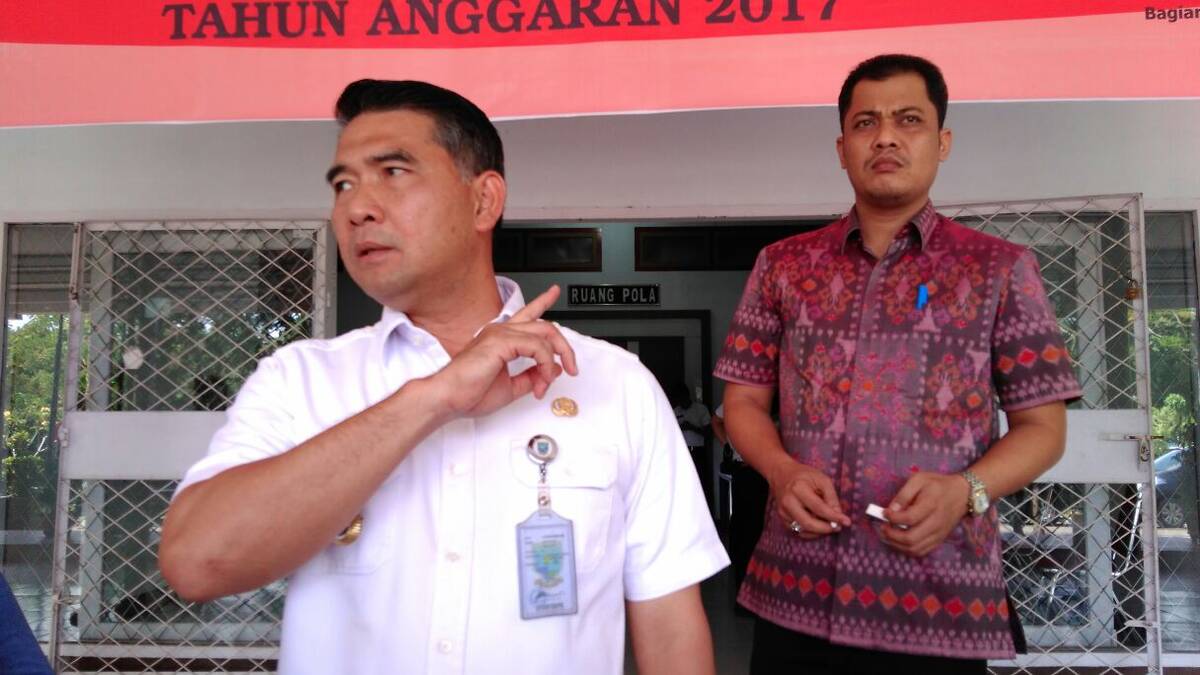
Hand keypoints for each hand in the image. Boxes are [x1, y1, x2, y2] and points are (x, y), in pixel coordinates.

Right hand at [428, 286, 577, 417]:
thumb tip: (553, 369)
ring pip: (545, 334)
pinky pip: (537, 347)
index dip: (542, 301)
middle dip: (564, 347)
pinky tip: (542, 377)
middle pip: (544, 326)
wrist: (449, 398)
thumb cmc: (469, 393)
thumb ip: (532, 376)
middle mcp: (501, 331)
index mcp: (500, 338)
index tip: (553, 292)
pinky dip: (545, 364)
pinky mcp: (501, 342)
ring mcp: (501, 333)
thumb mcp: (511, 387)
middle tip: (572, 366)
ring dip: (556, 359)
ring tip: (550, 380)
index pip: (527, 314)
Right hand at [765, 457, 850, 539]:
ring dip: (819, 531)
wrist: (781, 474)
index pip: (819, 508)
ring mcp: (783, 511)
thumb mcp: (822, 479)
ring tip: (829, 524)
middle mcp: (788, 502)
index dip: (834, 517)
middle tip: (838, 527)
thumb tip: (838, 516)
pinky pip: (798, 530)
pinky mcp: (782, 518)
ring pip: (804, 530)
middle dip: (826, 528)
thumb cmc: (804, 475)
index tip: (847, 522)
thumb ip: (831, 497)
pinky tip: (818, 524)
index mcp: (798, 489)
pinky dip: (811, 532)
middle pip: (809, 523)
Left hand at [880, 472, 970, 556]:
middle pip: (911, 538)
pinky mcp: (939, 540)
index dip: (893, 518)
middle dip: (891, 535)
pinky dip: (907, 549)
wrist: (962, 494)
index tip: (884, 512)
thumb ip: (904, 494)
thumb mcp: (919, 479)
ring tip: (887, 534)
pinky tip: (899, 541)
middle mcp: (936, 522)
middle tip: (883, 527)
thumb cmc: (938, 484)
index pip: (909, 518)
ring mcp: (938, 534)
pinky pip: (922, 551)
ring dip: (897, 545)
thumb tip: (892, 509)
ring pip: (915, 548)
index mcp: (930, 504)